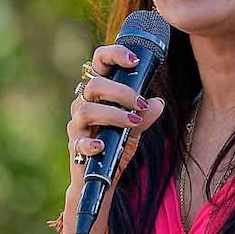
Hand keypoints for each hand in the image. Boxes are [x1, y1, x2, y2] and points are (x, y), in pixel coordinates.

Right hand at [64, 44, 164, 233]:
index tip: (134, 60)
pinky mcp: (75, 147)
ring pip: (86, 109)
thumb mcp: (135, 129)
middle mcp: (84, 104)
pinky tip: (104, 145)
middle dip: (120, 91)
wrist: (100, 177)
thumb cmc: (116, 145)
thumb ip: (145, 115)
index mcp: (98, 93)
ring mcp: (77, 125)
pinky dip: (92, 143)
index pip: (99, 64)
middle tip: (140, 103)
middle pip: (94, 85)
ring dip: (113, 114)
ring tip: (134, 122)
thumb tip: (158, 102)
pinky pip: (79, 142)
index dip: (113, 56)